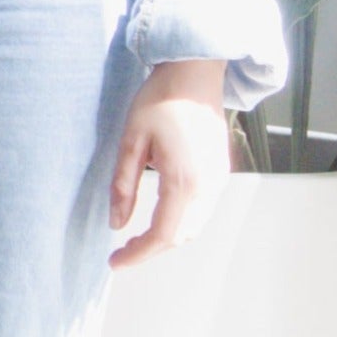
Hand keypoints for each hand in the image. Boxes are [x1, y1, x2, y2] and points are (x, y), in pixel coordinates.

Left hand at [108, 63, 230, 269]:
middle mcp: (208, 187)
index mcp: (184, 180)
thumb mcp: (131, 140)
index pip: (162, 235)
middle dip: (150, 250)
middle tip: (122, 252)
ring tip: (137, 239)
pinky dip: (181, 223)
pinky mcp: (221, 174)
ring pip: (194, 227)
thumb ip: (123, 185)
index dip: (137, 254)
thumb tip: (116, 223)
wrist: (196, 74)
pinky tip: (160, 217)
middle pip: (181, 237)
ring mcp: (219, 181)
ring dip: (167, 238)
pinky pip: (203, 212)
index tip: (115, 262)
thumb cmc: (162, 99)